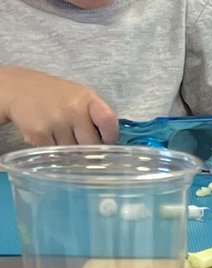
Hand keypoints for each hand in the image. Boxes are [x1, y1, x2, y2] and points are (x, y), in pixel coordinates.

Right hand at [0, 66, 116, 144]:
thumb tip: (112, 146)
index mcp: (87, 99)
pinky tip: (50, 137)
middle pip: (92, 145)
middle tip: (82, 143)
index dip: (110, 136)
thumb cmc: (58, 97)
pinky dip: (55, 151)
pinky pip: (56, 154)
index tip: (106, 142)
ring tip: (63, 136)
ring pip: (74, 152)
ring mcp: (55, 122)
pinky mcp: (39, 134)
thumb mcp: (81, 97)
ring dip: (71, 151)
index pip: (108, 121)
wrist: (19, 89)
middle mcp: (73, 110)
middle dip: (89, 149)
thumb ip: (98, 116)